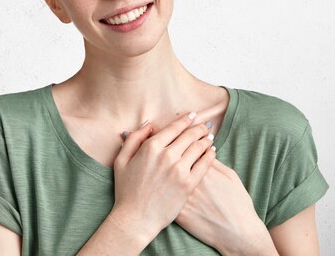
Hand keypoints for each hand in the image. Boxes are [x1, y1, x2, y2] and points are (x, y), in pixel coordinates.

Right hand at [111, 112, 215, 241]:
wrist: (136, 219)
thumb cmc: (126, 190)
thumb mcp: (121, 160)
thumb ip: (133, 139)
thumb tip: (149, 125)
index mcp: (150, 147)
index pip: (174, 128)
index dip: (186, 120)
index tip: (193, 115)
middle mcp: (167, 155)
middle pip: (189, 135)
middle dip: (199, 127)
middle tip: (206, 124)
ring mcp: (179, 170)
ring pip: (199, 147)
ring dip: (206, 139)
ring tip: (210, 136)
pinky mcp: (189, 185)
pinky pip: (205, 164)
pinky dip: (211, 155)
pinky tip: (213, 151)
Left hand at [174, 158, 271, 254]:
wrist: (238, 233)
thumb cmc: (238, 203)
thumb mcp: (230, 176)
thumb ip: (214, 162)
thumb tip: (204, 149)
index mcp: (204, 170)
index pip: (186, 150)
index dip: (183, 147)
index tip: (183, 149)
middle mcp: (192, 182)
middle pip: (174, 163)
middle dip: (172, 159)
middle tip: (174, 163)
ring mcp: (184, 199)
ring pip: (167, 180)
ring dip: (165, 175)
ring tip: (167, 176)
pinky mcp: (179, 214)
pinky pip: (166, 198)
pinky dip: (165, 193)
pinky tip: (167, 192)